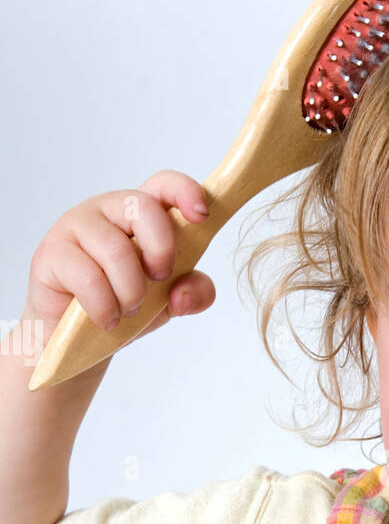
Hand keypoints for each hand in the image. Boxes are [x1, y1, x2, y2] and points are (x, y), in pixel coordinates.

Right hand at [26, 169, 215, 341]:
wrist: (74, 338)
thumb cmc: (120, 305)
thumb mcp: (168, 302)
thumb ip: (193, 293)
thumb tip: (184, 292)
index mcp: (139, 214)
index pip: (164, 185)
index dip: (185, 191)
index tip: (202, 216)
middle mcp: (108, 211)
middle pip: (143, 207)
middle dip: (161, 251)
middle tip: (157, 280)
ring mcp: (76, 226)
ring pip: (117, 249)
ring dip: (130, 292)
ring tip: (127, 311)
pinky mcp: (52, 252)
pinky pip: (88, 277)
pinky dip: (105, 307)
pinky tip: (106, 319)